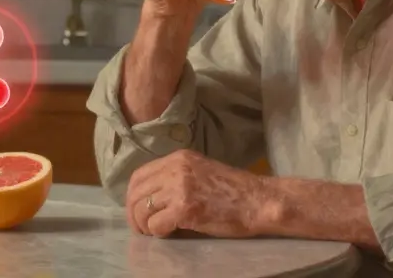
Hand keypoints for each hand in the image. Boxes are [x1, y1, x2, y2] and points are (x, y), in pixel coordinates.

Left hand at [126, 150, 269, 238]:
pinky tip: (170, 234)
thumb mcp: (201, 172)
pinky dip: (158, 233)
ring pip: (141, 210)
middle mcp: (176, 168)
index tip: (138, 211)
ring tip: (156, 232)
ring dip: (145, 226)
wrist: (259, 201)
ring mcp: (180, 187)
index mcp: (178, 158)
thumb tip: (151, 197)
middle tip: (143, 229)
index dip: (133, 196)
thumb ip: (176, 177)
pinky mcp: (185, 208)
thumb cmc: (235, 191)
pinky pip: (156, 224)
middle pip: (135, 193)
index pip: (139, 176)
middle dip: (134, 214)